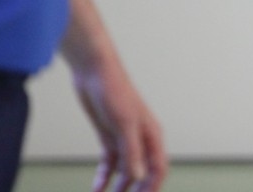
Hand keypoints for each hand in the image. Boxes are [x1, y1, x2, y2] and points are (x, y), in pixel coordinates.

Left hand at [70, 61, 167, 191]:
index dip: (152, 187)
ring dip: (118, 187)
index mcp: (151, 135)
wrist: (94, 72)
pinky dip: (104, 177)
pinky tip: (97, 188)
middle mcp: (141, 139)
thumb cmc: (115, 92)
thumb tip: (137, 177)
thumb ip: (131, 151)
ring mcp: (124, 138)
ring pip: (125, 170)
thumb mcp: (124, 124)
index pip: (157, 168)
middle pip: (142, 172)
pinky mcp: (108, 136)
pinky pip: (109, 162)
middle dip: (136, 190)